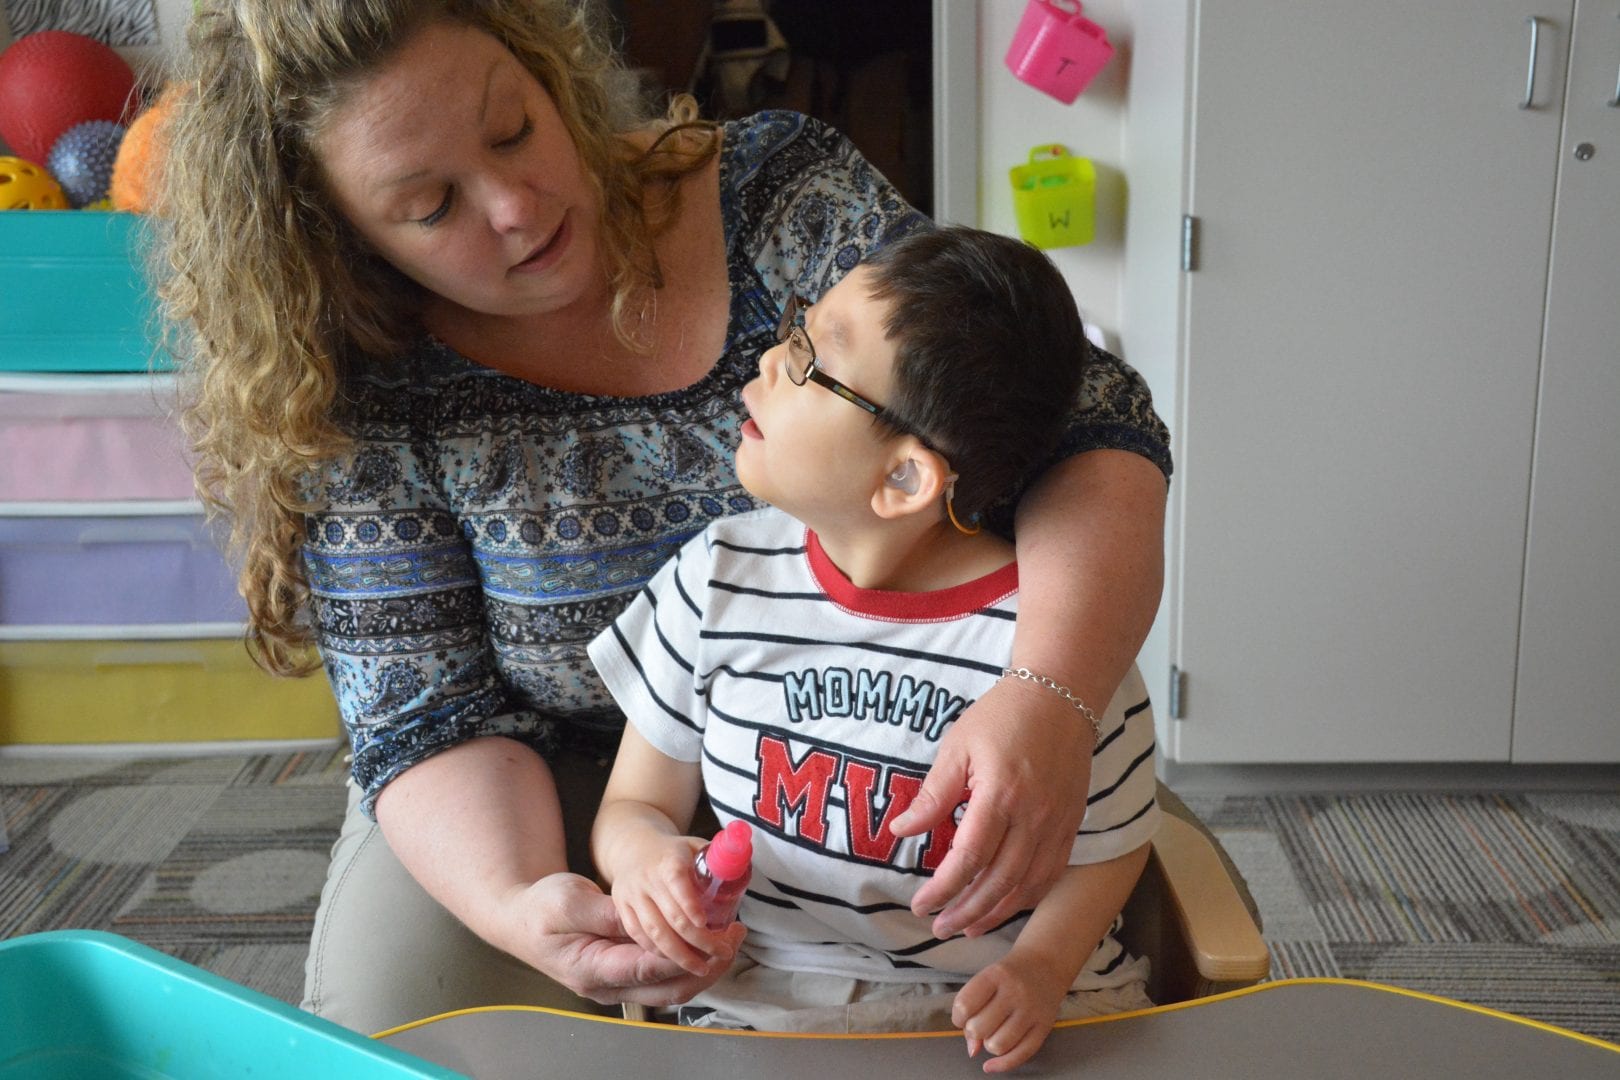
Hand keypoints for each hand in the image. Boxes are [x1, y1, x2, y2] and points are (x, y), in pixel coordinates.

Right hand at [495, 872, 743, 1006]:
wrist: (522, 917)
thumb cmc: (540, 909)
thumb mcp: (568, 901)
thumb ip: (605, 912)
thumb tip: (638, 917)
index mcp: (592, 970)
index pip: (647, 970)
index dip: (684, 957)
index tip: (716, 939)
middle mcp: (609, 986)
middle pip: (668, 990)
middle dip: (708, 967)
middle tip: (734, 937)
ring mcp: (619, 984)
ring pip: (672, 988)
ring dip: (706, 965)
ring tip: (731, 935)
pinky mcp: (627, 973)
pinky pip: (665, 975)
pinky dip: (691, 959)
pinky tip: (709, 937)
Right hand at [609, 834, 741, 976]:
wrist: (634, 849)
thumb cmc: (675, 852)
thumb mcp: (696, 845)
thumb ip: (718, 858)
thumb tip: (742, 868)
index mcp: (668, 861)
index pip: (677, 883)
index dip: (691, 905)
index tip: (706, 923)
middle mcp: (647, 879)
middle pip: (671, 917)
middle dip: (699, 941)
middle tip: (723, 952)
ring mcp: (632, 897)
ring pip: (654, 933)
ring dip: (680, 955)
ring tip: (703, 968)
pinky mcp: (623, 911)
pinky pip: (640, 937)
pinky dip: (659, 953)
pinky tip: (678, 962)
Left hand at [889, 676, 1091, 937]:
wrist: (1060, 697)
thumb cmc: (1002, 717)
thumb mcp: (958, 748)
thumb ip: (933, 795)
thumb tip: (900, 830)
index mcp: (1000, 795)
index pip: (968, 858)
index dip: (943, 888)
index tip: (921, 904)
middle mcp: (1033, 816)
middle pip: (999, 881)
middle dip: (966, 911)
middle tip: (938, 927)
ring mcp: (1057, 823)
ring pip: (1027, 885)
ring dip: (996, 913)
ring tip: (968, 928)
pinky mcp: (1071, 824)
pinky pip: (1051, 873)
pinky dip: (1028, 896)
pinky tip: (1006, 906)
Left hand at [952, 955, 1067, 1073]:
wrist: (1046, 963)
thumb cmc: (1009, 974)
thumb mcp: (987, 979)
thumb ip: (973, 1008)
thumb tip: (972, 1050)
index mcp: (995, 975)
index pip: (965, 1005)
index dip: (958, 1017)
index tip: (963, 1016)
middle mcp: (1015, 992)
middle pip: (980, 1028)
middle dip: (973, 1031)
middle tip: (979, 1024)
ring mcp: (1031, 1011)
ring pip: (999, 1045)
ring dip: (988, 1045)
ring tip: (993, 1034)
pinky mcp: (1044, 1027)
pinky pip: (1022, 1054)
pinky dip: (1002, 1065)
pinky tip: (990, 1065)